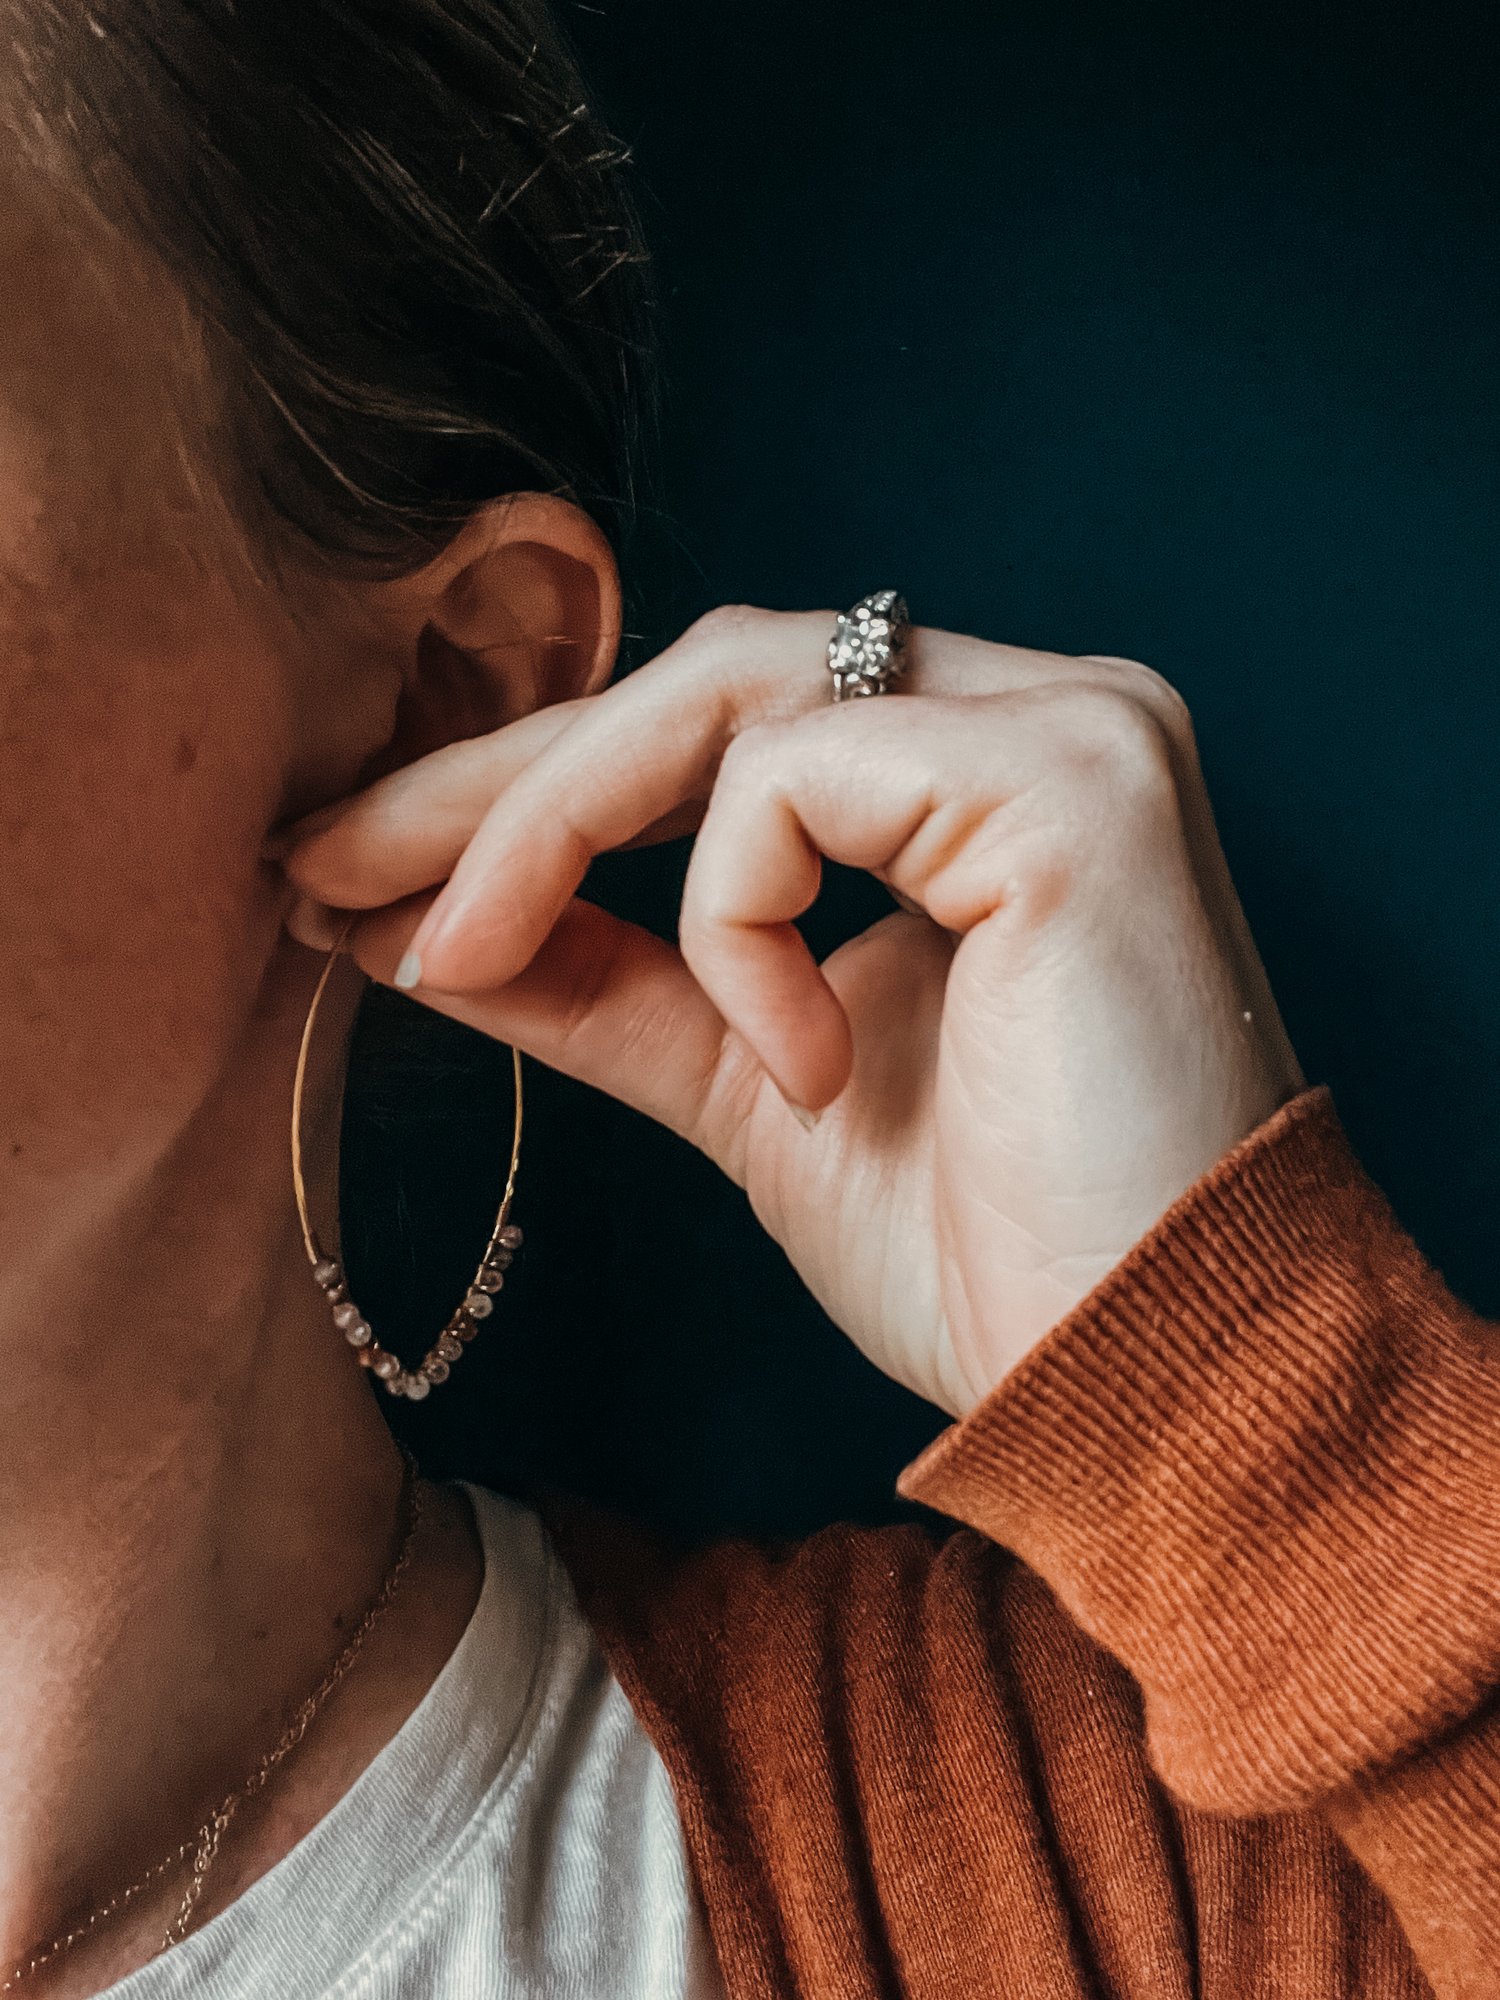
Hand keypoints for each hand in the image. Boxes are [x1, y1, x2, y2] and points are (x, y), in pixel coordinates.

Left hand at [273, 608, 1304, 1417]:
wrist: (1158, 1387)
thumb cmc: (993, 1254)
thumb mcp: (752, 1091)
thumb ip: (611, 989)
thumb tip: (428, 929)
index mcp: (973, 780)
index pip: (715, 730)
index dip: (527, 788)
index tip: (356, 868)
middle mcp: (1036, 716)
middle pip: (705, 681)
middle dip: (498, 778)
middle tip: (323, 862)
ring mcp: (1071, 731)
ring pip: (737, 692)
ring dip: (560, 821)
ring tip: (455, 954)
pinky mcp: (1075, 782)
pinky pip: (806, 784)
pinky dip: (740, 920)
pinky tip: (789, 1065)